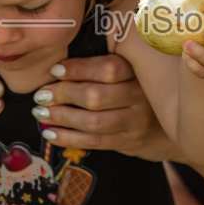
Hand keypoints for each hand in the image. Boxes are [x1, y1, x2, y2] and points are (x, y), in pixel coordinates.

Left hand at [32, 54, 176, 159]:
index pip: (108, 69)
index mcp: (138, 71)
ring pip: (94, 122)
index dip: (78, 69)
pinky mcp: (128, 141)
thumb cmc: (132, 87)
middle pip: (97, 97)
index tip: (54, 69)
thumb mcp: (127, 68)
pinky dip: (68, 138)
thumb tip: (57, 62)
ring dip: (62, 118)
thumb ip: (101, 62)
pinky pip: (94, 142)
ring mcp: (135, 121)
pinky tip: (50, 133)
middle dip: (63, 95)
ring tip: (41, 114)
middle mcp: (140, 96)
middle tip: (41, 95)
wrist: (162, 122)